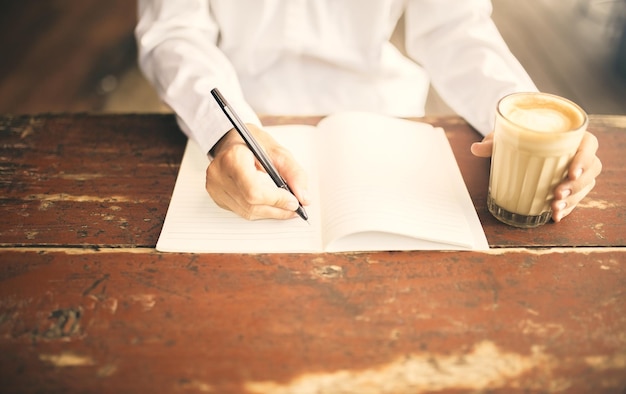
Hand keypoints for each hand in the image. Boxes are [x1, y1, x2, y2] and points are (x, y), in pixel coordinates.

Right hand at [206, 124, 308, 219]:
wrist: (230, 140)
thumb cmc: (252, 142)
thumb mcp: (277, 150)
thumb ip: (294, 173)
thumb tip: (303, 197)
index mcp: (233, 158)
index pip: (254, 191)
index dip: (276, 200)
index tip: (294, 202)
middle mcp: (219, 174)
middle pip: (251, 205)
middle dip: (277, 209)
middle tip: (294, 206)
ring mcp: (215, 187)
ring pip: (247, 212)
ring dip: (270, 212)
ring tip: (285, 206)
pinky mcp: (216, 196)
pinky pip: (241, 211)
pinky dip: (259, 210)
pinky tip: (269, 204)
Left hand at [471, 131, 601, 221]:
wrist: (523, 143)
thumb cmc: (521, 137)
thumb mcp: (509, 136)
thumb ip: (495, 142)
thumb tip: (475, 148)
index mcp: (570, 136)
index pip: (589, 144)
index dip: (584, 158)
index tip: (571, 172)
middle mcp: (578, 153)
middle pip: (592, 168)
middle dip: (577, 184)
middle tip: (557, 193)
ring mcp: (577, 171)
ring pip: (586, 185)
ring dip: (573, 198)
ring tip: (555, 206)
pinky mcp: (572, 186)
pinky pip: (577, 198)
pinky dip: (567, 208)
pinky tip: (556, 216)